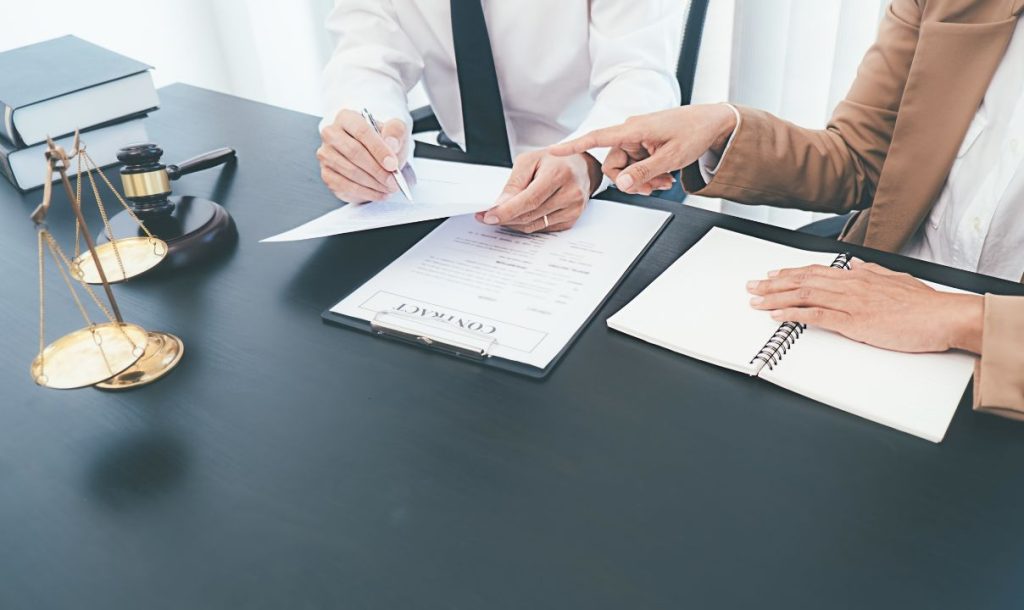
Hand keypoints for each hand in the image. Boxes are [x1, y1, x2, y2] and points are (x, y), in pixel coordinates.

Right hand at [317, 109, 408, 202]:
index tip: (393, 165)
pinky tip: (379, 193)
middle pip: (354, 153)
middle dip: (377, 170)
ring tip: (389, 187)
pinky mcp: (326, 174)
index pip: (362, 132)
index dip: (379, 150)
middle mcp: (331, 134)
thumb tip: (391, 143)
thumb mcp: (396, 131)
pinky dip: (365, 192)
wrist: (376, 156)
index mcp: (347, 117)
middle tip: (394, 180)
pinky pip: (344, 186)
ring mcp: (326, 154)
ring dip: (373, 183)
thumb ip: (396, 131)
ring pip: (350, 171)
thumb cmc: (384, 141)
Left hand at [475, 150, 601, 232]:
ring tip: (502, 215)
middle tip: (487, 216)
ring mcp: (573, 209)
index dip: (507, 211)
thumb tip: (500, 205)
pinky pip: (542, 228)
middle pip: (531, 215)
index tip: (489, 216)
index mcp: (559, 174)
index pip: (529, 200)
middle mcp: (570, 193)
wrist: (581, 167)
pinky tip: (520, 216)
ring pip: (535, 225)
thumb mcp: (530, 160)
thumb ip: (514, 183)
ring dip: (514, 223)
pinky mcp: (571, 220)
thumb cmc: (555, 161)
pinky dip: (527, 224)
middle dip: (506, 218)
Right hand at [548, 104, 737, 194]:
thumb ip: (643, 173)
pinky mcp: (645, 145)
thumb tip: (620, 185)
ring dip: (643, 179)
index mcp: (633, 129)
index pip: (596, 138)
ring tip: (665, 181)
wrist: (713, 122)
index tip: (553, 151)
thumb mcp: (670, 158)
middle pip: (614, 165)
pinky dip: (649, 174)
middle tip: (653, 187)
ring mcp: (638, 139)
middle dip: (631, 180)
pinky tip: (665, 176)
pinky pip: (637, 165)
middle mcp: (631, 132)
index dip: (573, 146)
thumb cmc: (694, 132)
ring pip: (627, 168)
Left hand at [746, 259, 983, 353]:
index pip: (816, 271)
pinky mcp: (853, 322)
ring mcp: (850, 303)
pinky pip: (815, 316)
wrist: (943, 316)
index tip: (773, 274)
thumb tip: (855, 263)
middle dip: (774, 283)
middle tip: (752, 285)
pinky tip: (775, 316)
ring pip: (803, 295)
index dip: (791, 272)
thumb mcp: (896, 279)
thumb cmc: (924, 304)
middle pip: (803, 281)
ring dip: (775, 297)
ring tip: (755, 300)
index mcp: (859, 276)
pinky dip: (792, 315)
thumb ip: (872, 271)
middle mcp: (850, 285)